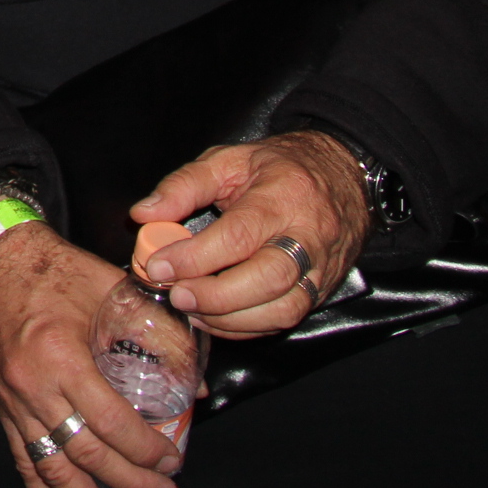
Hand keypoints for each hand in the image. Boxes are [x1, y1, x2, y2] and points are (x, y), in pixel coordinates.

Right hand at [0, 223, 184, 487]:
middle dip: (130, 482)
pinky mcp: (1, 405)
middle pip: (86, 453)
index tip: (171, 461)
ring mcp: (13, 401)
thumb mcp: (113, 291)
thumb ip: (159, 333)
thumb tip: (196, 384)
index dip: (145, 450)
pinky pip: (22, 458)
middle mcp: (34, 386)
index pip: (110, 422)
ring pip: (52, 466)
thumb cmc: (57, 271)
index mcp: (63, 357)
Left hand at [130, 131, 369, 336]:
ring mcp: (321, 268)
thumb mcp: (228, 160)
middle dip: (216, 296)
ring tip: (192, 310)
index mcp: (281, 198)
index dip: (196, 257)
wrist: (344, 176)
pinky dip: (248, 327)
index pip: (238, 236)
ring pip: (283, 309)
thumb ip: (183, 186)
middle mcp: (308, 237)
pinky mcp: (324, 289)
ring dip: (231, 319)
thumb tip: (143, 215)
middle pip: (267, 279)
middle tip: (177, 296)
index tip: (158, 266)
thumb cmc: (279, 167)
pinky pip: (287, 318)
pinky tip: (217, 319)